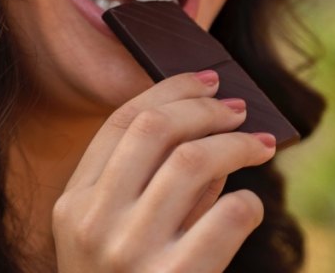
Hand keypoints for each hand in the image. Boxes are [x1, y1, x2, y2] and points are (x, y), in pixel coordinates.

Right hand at [52, 71, 276, 272]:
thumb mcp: (114, 237)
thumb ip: (149, 184)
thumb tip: (208, 126)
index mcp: (74, 205)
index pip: (122, 123)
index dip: (171, 90)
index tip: (209, 80)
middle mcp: (95, 224)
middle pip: (155, 130)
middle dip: (205, 107)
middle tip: (239, 109)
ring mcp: (131, 254)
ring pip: (193, 162)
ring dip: (236, 144)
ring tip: (260, 146)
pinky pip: (228, 217)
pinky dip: (248, 202)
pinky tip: (250, 206)